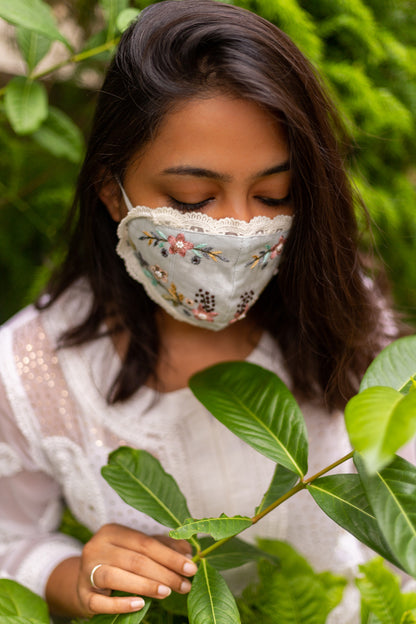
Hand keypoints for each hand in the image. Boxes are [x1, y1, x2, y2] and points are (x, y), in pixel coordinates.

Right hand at [77, 523, 196, 615]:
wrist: (85, 581)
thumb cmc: (119, 562)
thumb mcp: (139, 549)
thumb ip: (163, 547)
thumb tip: (188, 551)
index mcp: (111, 531)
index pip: (146, 543)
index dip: (170, 556)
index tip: (191, 567)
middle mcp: (96, 548)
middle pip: (134, 560)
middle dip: (164, 573)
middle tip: (185, 585)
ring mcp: (86, 572)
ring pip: (116, 576)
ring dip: (145, 585)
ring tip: (168, 592)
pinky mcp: (83, 595)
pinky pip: (100, 602)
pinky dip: (121, 604)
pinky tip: (140, 604)